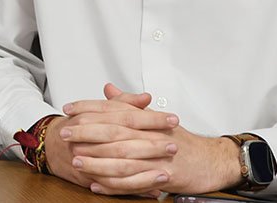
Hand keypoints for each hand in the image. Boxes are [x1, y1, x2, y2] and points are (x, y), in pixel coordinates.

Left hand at [50, 83, 241, 195]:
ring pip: (120, 159)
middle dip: (86, 132)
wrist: (212, 160)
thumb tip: (108, 89)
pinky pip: (132, 183)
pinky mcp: (161, 177)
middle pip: (113, 132)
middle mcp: (149, 135)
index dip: (89, 107)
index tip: (68, 108)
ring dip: (96, 161)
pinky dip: (112, 186)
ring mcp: (155, 157)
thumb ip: (128, 104)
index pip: (113, 109)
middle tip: (65, 133)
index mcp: (145, 119)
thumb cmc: (182, 140)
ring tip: (75, 161)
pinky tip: (95, 185)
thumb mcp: (155, 118)